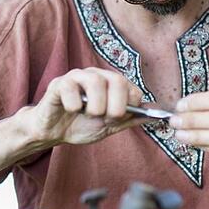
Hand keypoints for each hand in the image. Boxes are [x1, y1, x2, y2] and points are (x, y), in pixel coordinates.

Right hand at [24, 68, 145, 145]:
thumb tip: (154, 115)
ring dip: (95, 106)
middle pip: (116, 79)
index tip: (120, 118)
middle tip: (107, 118)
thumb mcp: (109, 127)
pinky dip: (73, 105)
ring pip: (95, 81)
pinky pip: (70, 88)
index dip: (130, 104)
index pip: (131, 86)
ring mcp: (77, 77)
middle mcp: (96, 76)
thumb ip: (129, 119)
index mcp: (110, 84)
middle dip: (116, 105)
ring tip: (88, 114)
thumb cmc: (80, 125)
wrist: (53, 132)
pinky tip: (70, 110)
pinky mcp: (59, 83)